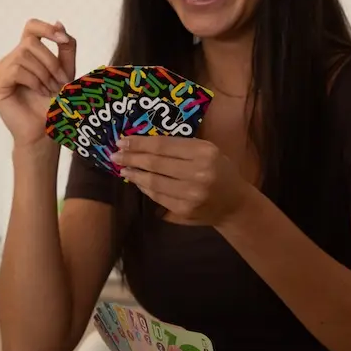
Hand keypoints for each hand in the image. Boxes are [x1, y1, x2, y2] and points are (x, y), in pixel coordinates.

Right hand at [0, 19, 76, 145]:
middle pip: (30, 43)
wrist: (45, 131)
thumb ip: (65, 48)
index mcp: (25, 55)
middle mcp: (10, 60)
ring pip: (23, 55)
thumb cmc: (54, 104)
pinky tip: (38, 92)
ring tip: (49, 90)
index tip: (62, 39)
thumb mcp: (65, 71)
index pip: (31, 28)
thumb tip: (59, 23)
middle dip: (51, 62)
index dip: (46, 28)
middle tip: (59, 83)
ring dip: (43, 73)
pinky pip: (15, 70)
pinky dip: (33, 80)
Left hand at [112, 135, 251, 224]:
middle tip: (115, 155)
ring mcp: (190, 194)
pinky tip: (137, 181)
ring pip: (153, 182)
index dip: (139, 143)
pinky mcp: (184, 210)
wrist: (235, 204)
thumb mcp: (208, 151)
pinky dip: (145, 188)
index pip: (163, 145)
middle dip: (131, 157)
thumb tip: (144, 143)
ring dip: (134, 174)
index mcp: (204, 152)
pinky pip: (157, 196)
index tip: (123, 140)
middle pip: (155, 163)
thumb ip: (181, 147)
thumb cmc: (220, 171)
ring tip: (123, 168)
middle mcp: (198, 172)